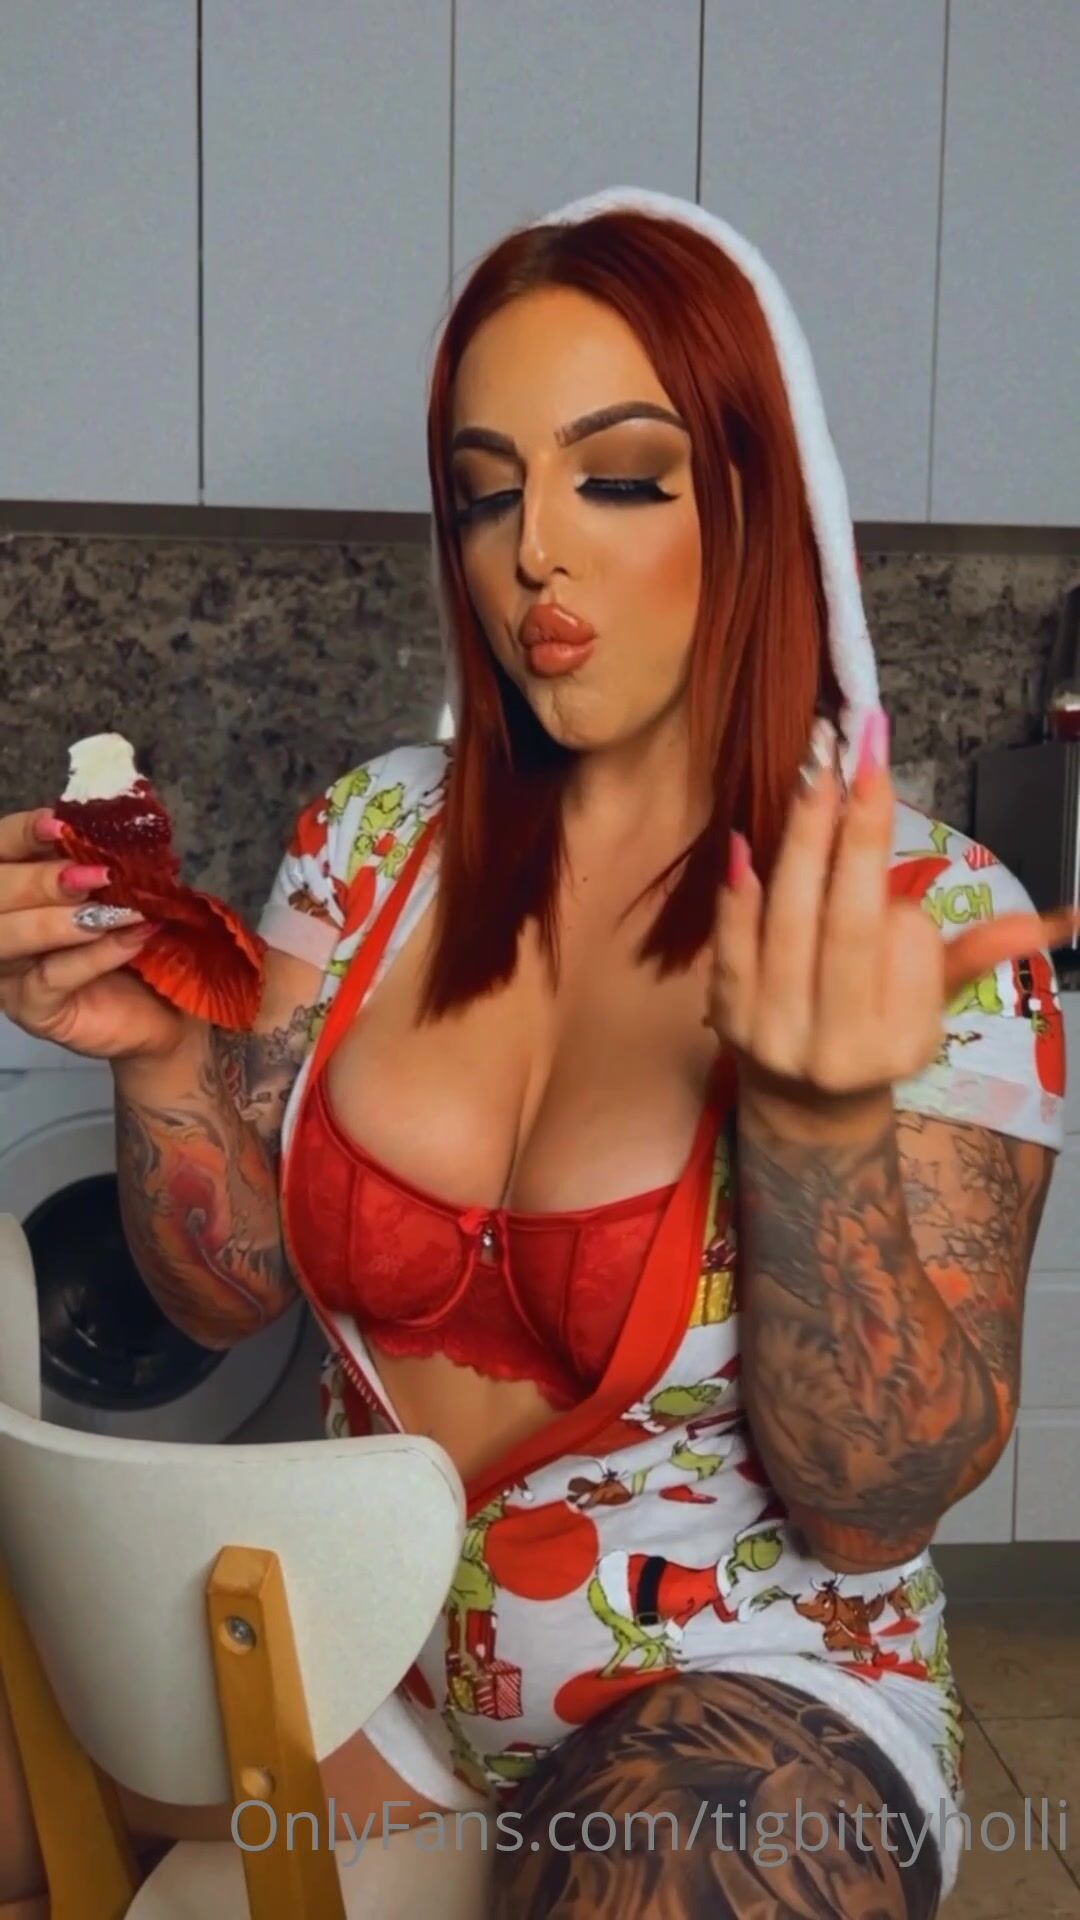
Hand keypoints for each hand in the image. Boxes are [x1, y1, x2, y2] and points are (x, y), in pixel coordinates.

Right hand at [0, 805, 188, 1061]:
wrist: (165, 1008)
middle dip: (39, 880)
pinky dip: (95, 954)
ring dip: (60, 918)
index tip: (61, 825)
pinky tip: (134, 939)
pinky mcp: (33, 1010)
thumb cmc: (133, 940)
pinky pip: (52, 978)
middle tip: (97, 874)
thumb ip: (98, 863)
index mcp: (13, 891)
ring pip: (8, 937)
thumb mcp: (117, 893)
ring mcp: (9, 973)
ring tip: (113, 909)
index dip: (22, 834)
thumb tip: (107, 826)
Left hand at [706, 709, 1079, 1129]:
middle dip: (854, 835)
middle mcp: (834, 1046)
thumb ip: (971, 958)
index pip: (901, 949)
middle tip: (857, 758)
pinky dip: (737, 895)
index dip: (896, 890)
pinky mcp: (725, 1019)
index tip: (886, 798)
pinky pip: (731, 947)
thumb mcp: (928, 1009)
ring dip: (799, 844)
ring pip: (788, 927)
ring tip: (813, 776)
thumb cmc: (874, 1036)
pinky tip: (743, 841)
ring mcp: (772, 1034)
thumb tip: (1049, 923)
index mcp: (896, 1044)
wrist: (803, 1104)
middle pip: (845, 928)